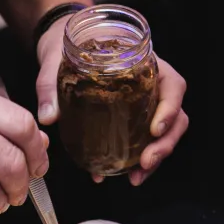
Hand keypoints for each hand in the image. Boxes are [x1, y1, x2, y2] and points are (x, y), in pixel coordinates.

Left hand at [34, 17, 188, 184]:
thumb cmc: (68, 45)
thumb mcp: (56, 59)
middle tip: (145, 163)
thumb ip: (50, 86)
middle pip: (175, 117)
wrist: (60, 48)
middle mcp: (151, 86)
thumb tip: (48, 117)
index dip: (170, 109)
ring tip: (135, 177)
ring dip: (154, 158)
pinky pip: (141, 142)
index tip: (155, 129)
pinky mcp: (131, 120)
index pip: (173, 86)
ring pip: (163, 134)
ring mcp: (143, 105)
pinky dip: (133, 161)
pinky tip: (117, 174)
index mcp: (145, 64)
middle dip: (164, 144)